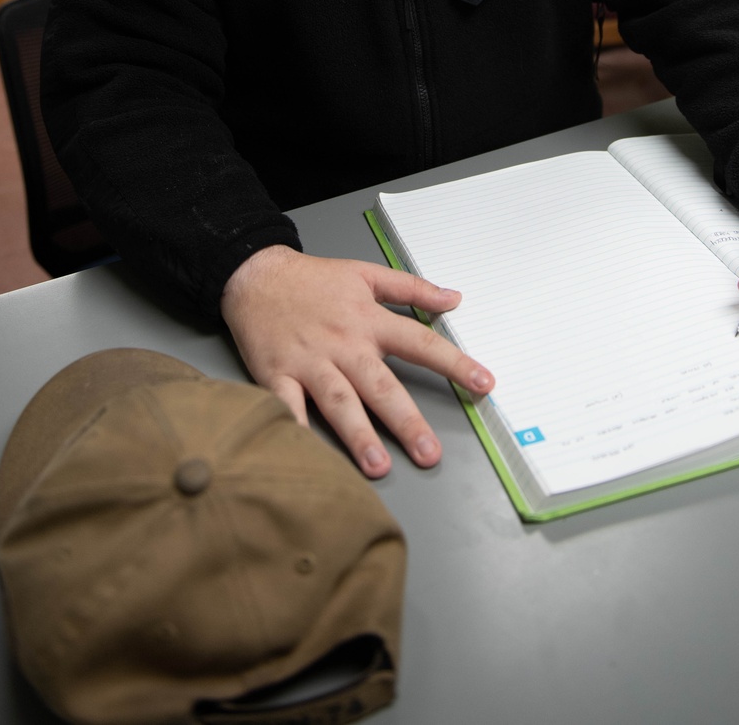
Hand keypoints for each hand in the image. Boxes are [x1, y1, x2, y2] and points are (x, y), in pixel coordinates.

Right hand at [220, 245, 493, 477]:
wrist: (255, 276)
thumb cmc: (313, 279)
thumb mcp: (365, 273)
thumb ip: (412, 288)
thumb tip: (454, 298)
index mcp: (368, 320)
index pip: (419, 342)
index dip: (454, 363)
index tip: (484, 384)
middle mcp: (343, 345)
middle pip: (381, 385)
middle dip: (407, 421)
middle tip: (430, 452)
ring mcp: (309, 363)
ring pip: (338, 402)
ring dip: (359, 435)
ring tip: (379, 466)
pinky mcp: (277, 376)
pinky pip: (288, 408)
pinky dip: (297, 431)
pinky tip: (310, 457)